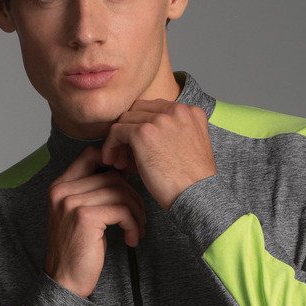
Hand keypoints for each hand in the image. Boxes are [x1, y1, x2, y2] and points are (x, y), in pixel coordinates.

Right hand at [45, 145, 146, 298]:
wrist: (64, 281)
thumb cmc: (77, 252)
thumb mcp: (79, 216)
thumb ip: (92, 193)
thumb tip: (122, 174)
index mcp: (59, 187)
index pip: (91, 155)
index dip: (115, 166)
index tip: (128, 185)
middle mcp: (62, 191)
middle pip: (112, 176)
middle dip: (133, 196)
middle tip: (138, 218)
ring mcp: (72, 202)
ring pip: (120, 191)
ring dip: (136, 212)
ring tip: (136, 230)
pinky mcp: (85, 217)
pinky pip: (122, 210)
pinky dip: (133, 225)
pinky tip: (131, 239)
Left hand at [99, 99, 216, 209]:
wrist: (195, 196)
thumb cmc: (192, 182)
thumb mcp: (190, 147)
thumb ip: (174, 133)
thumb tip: (144, 135)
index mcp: (190, 112)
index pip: (156, 109)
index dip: (143, 127)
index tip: (139, 149)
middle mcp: (177, 110)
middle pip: (139, 111)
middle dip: (130, 132)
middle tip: (126, 156)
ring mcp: (160, 119)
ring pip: (126, 120)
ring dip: (120, 141)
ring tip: (121, 162)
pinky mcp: (144, 132)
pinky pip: (116, 131)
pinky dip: (110, 146)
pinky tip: (113, 162)